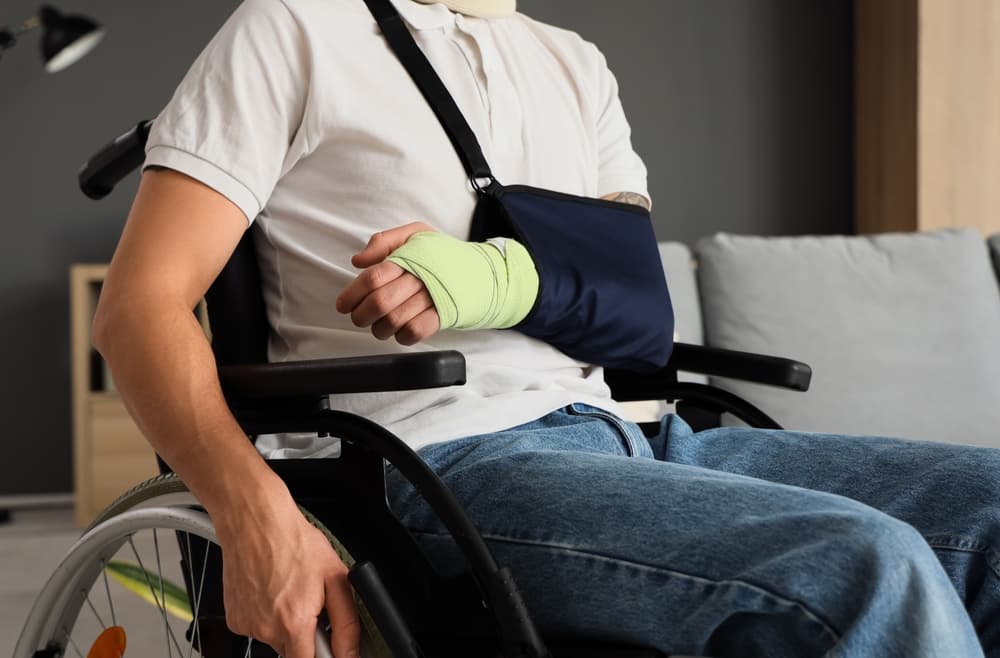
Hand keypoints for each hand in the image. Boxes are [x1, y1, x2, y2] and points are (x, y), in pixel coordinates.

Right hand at [216, 493, 360, 657]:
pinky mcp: (234, 619)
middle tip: (311, 605)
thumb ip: (347, 624)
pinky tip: (273, 590)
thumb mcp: (336, 578)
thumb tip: (350, 653)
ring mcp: (247, 625)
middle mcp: (266, 629)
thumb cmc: (293, 542)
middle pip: (294, 652)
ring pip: (276, 639)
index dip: (323, 655)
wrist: (255, 522)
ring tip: (290, 591)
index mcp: (294, 623)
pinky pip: (258, 627)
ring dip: (287, 624)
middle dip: (307, 636)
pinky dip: (267, 615)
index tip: (329, 643)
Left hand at [336, 222, 440, 344]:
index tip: (343, 305)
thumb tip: (358, 261)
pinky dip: (402, 336)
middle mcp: (419, 278)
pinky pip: (416, 332)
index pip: (372, 278)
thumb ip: (384, 241)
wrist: (483, 270)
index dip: (352, 294)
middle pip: (380, 302)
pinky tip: (400, 332)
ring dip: (379, 329)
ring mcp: (433, 298)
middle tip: (359, 318)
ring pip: (394, 321)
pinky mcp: (443, 316)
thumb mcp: (416, 233)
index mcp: (408, 257)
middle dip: (362, 315)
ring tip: (379, 327)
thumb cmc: (444, 254)